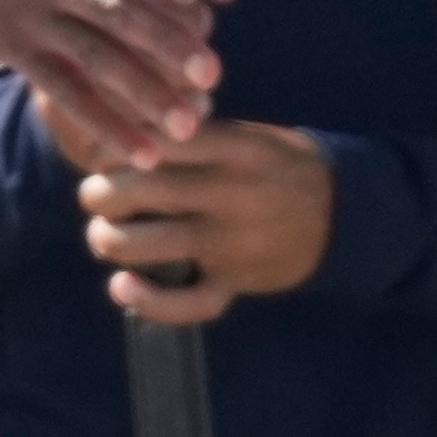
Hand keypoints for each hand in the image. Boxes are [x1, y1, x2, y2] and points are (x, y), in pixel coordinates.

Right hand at [31, 0, 236, 171]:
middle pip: (113, 12)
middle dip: (164, 43)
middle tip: (211, 72)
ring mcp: (35, 19)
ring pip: (95, 59)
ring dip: (143, 94)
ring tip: (188, 125)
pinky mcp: (21, 53)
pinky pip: (65, 93)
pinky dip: (104, 125)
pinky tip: (145, 154)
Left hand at [80, 120, 333, 324]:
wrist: (343, 212)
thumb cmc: (279, 166)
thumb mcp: (248, 136)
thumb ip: (195, 136)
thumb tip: (125, 134)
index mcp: (234, 148)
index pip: (158, 142)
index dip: (117, 148)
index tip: (102, 153)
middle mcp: (232, 193)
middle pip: (145, 190)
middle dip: (101, 194)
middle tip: (93, 195)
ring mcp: (234, 241)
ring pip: (153, 245)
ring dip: (110, 241)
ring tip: (104, 236)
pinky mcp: (236, 281)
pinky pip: (188, 302)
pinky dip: (148, 301)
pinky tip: (121, 288)